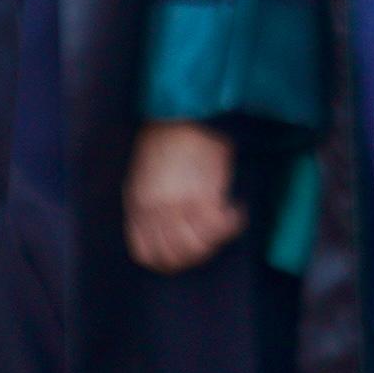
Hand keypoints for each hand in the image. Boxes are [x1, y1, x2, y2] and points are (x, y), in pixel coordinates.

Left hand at [123, 122, 243, 274]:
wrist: (184, 112)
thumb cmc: (164, 138)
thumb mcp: (142, 174)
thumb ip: (146, 205)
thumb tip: (161, 233)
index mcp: (137, 204)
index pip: (146, 253)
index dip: (167, 260)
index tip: (184, 251)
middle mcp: (156, 210)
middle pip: (175, 255)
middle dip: (195, 254)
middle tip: (209, 239)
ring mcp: (180, 205)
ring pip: (198, 247)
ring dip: (215, 241)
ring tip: (223, 223)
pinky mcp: (205, 195)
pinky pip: (221, 227)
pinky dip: (233, 223)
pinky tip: (236, 209)